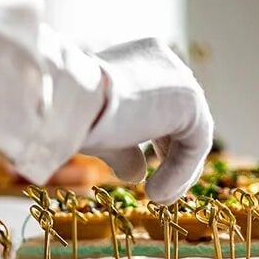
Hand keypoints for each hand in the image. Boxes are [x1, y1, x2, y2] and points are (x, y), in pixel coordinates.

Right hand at [83, 38, 212, 202]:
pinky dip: (180, 173)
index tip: (147, 176)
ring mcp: (179, 75)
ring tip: (157, 200)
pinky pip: (195, 144)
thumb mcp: (102, 133)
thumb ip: (125, 149)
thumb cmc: (72, 114)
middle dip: (172, 158)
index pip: (160, 105)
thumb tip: (136, 175)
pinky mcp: (190, 98)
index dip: (160, 144)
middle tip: (160, 193)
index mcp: (137, 59)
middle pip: (180, 118)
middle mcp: (162, 59)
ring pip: (191, 133)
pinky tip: (155, 193)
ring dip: (177, 173)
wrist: (64, 100)